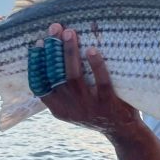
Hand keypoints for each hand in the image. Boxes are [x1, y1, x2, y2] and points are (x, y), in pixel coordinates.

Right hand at [39, 25, 159, 159]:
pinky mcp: (108, 104)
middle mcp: (70, 108)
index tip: (37, 43)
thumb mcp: (75, 106)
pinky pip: (101, 82)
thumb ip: (63, 90)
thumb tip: (52, 54)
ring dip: (70, 52)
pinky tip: (92, 50)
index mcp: (59, 109)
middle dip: (53, 50)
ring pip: (74, 77)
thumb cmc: (97, 111)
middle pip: (55, 76)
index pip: (40, 84)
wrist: (123, 132)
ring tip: (70, 32)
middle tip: (55, 28)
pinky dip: (96, 65)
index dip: (36, 63)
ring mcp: (89, 107)